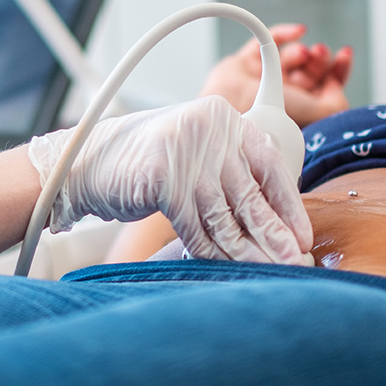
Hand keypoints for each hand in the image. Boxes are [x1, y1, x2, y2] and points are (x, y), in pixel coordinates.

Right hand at [27, 97, 312, 264]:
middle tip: (293, 260)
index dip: (288, 202)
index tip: (301, 233)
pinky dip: (210, 251)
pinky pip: (196, 227)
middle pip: (250, 192)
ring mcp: (184, 151)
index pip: (269, 161)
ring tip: (265, 270)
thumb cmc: (142, 163)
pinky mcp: (163, 178)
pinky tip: (222, 265)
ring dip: (247, 250)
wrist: (84, 164)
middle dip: (273, 233)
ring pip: (225, 214)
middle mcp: (207, 127)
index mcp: (220, 115)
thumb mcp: (193, 154)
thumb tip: (277, 219)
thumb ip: (230, 172)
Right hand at [200, 24, 351, 127]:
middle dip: (318, 58)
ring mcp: (266, 78)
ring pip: (291, 56)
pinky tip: (297, 31)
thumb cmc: (272, 117)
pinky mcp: (248, 63)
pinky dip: (284, 33)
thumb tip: (336, 85)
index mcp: (301, 109)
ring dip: (299, 52)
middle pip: (309, 69)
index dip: (336, 69)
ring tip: (300, 54)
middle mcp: (285, 94)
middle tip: (318, 52)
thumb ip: (337, 102)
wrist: (235, 108)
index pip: (325, 86)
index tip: (344, 54)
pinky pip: (268, 41)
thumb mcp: (319, 114)